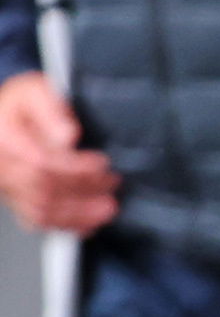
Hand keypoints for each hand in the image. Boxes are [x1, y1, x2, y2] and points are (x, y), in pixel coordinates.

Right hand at [0, 73, 112, 235]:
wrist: (3, 119)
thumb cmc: (19, 105)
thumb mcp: (34, 91)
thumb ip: (51, 108)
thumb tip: (68, 134)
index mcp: (4, 138)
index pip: (40, 161)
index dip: (75, 167)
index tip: (101, 163)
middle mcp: (2, 165)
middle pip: (43, 188)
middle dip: (83, 189)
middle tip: (111, 182)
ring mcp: (7, 185)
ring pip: (41, 209)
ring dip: (79, 213)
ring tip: (108, 208)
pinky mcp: (16, 198)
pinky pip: (38, 219)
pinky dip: (66, 224)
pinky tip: (89, 224)